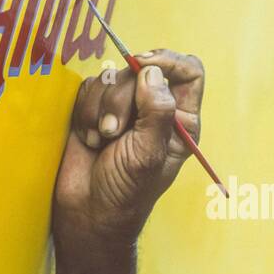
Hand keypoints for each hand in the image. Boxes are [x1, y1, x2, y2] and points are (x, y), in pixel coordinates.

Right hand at [53, 49, 205, 251]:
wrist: (88, 212)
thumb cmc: (126, 192)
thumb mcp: (148, 155)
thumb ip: (156, 111)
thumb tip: (152, 72)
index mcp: (180, 119)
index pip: (188, 70)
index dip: (167, 61)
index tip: (142, 66)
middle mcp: (155, 108)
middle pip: (142, 69)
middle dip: (122, 98)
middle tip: (113, 132)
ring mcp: (125, 107)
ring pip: (112, 77)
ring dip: (100, 108)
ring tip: (100, 141)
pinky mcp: (96, 109)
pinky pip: (89, 88)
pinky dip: (85, 111)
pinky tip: (88, 137)